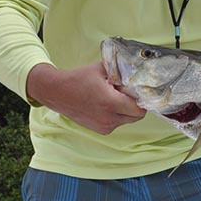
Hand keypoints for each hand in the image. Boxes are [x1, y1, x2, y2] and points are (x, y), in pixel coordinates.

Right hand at [26, 62, 145, 133]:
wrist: (58, 93)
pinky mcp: (101, 130)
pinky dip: (117, 115)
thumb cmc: (78, 79)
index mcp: (111, 102)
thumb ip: (120, 70)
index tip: (138, 91)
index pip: (139, 108)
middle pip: (137, 116)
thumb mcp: (101, 69)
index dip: (142, 99)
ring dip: (126, 111)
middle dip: (136, 105)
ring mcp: (105, 126)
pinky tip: (106, 105)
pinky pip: (118, 123)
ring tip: (114, 98)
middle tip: (127, 93)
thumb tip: (136, 70)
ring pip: (128, 120)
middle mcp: (109, 118)